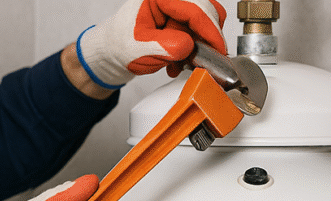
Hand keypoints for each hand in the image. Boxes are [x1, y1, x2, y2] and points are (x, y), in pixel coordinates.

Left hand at [76, 0, 226, 88]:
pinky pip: (197, 30)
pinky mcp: (180, 17)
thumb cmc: (120, 45)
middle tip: (197, 61)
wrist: (112, 52)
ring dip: (196, 47)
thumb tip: (189, 46)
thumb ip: (166, 46)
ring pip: (204, 23)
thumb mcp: (140, 49)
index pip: (195, 9)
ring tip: (178, 65)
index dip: (210, 31)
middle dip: (204, 40)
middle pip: (206, 12)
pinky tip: (177, 62)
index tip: (219, 50)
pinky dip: (191, 49)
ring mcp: (177, 6)